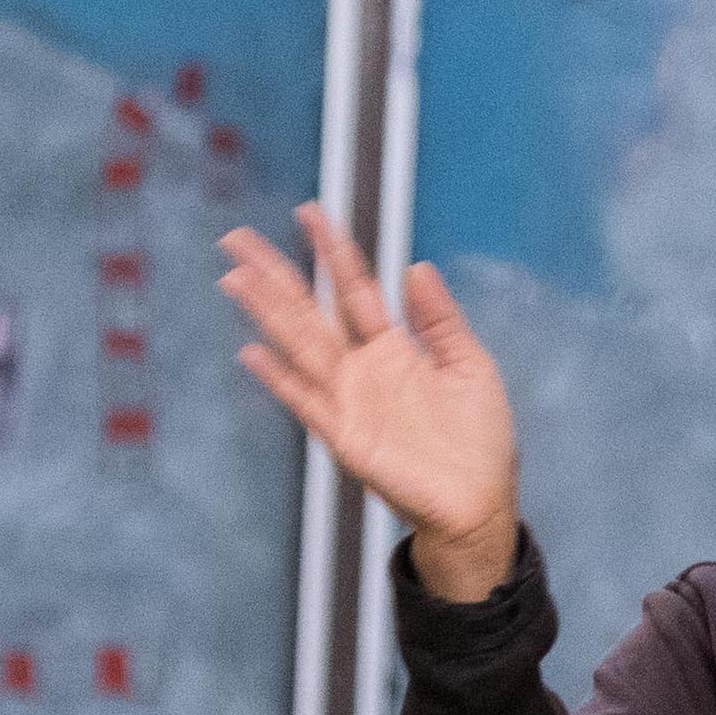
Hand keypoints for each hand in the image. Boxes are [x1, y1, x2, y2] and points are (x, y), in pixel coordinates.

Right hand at [223, 203, 520, 600]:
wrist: (481, 503)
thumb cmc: (480, 440)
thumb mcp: (470, 365)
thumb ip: (440, 318)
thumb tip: (417, 265)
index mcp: (394, 349)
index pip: (354, 288)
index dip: (332, 250)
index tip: (310, 212)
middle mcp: (363, 370)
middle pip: (309, 311)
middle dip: (275, 273)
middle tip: (237, 238)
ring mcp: (350, 402)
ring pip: (299, 345)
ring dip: (266, 313)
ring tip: (234, 277)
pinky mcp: (346, 437)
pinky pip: (307, 402)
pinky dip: (280, 378)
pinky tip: (252, 352)